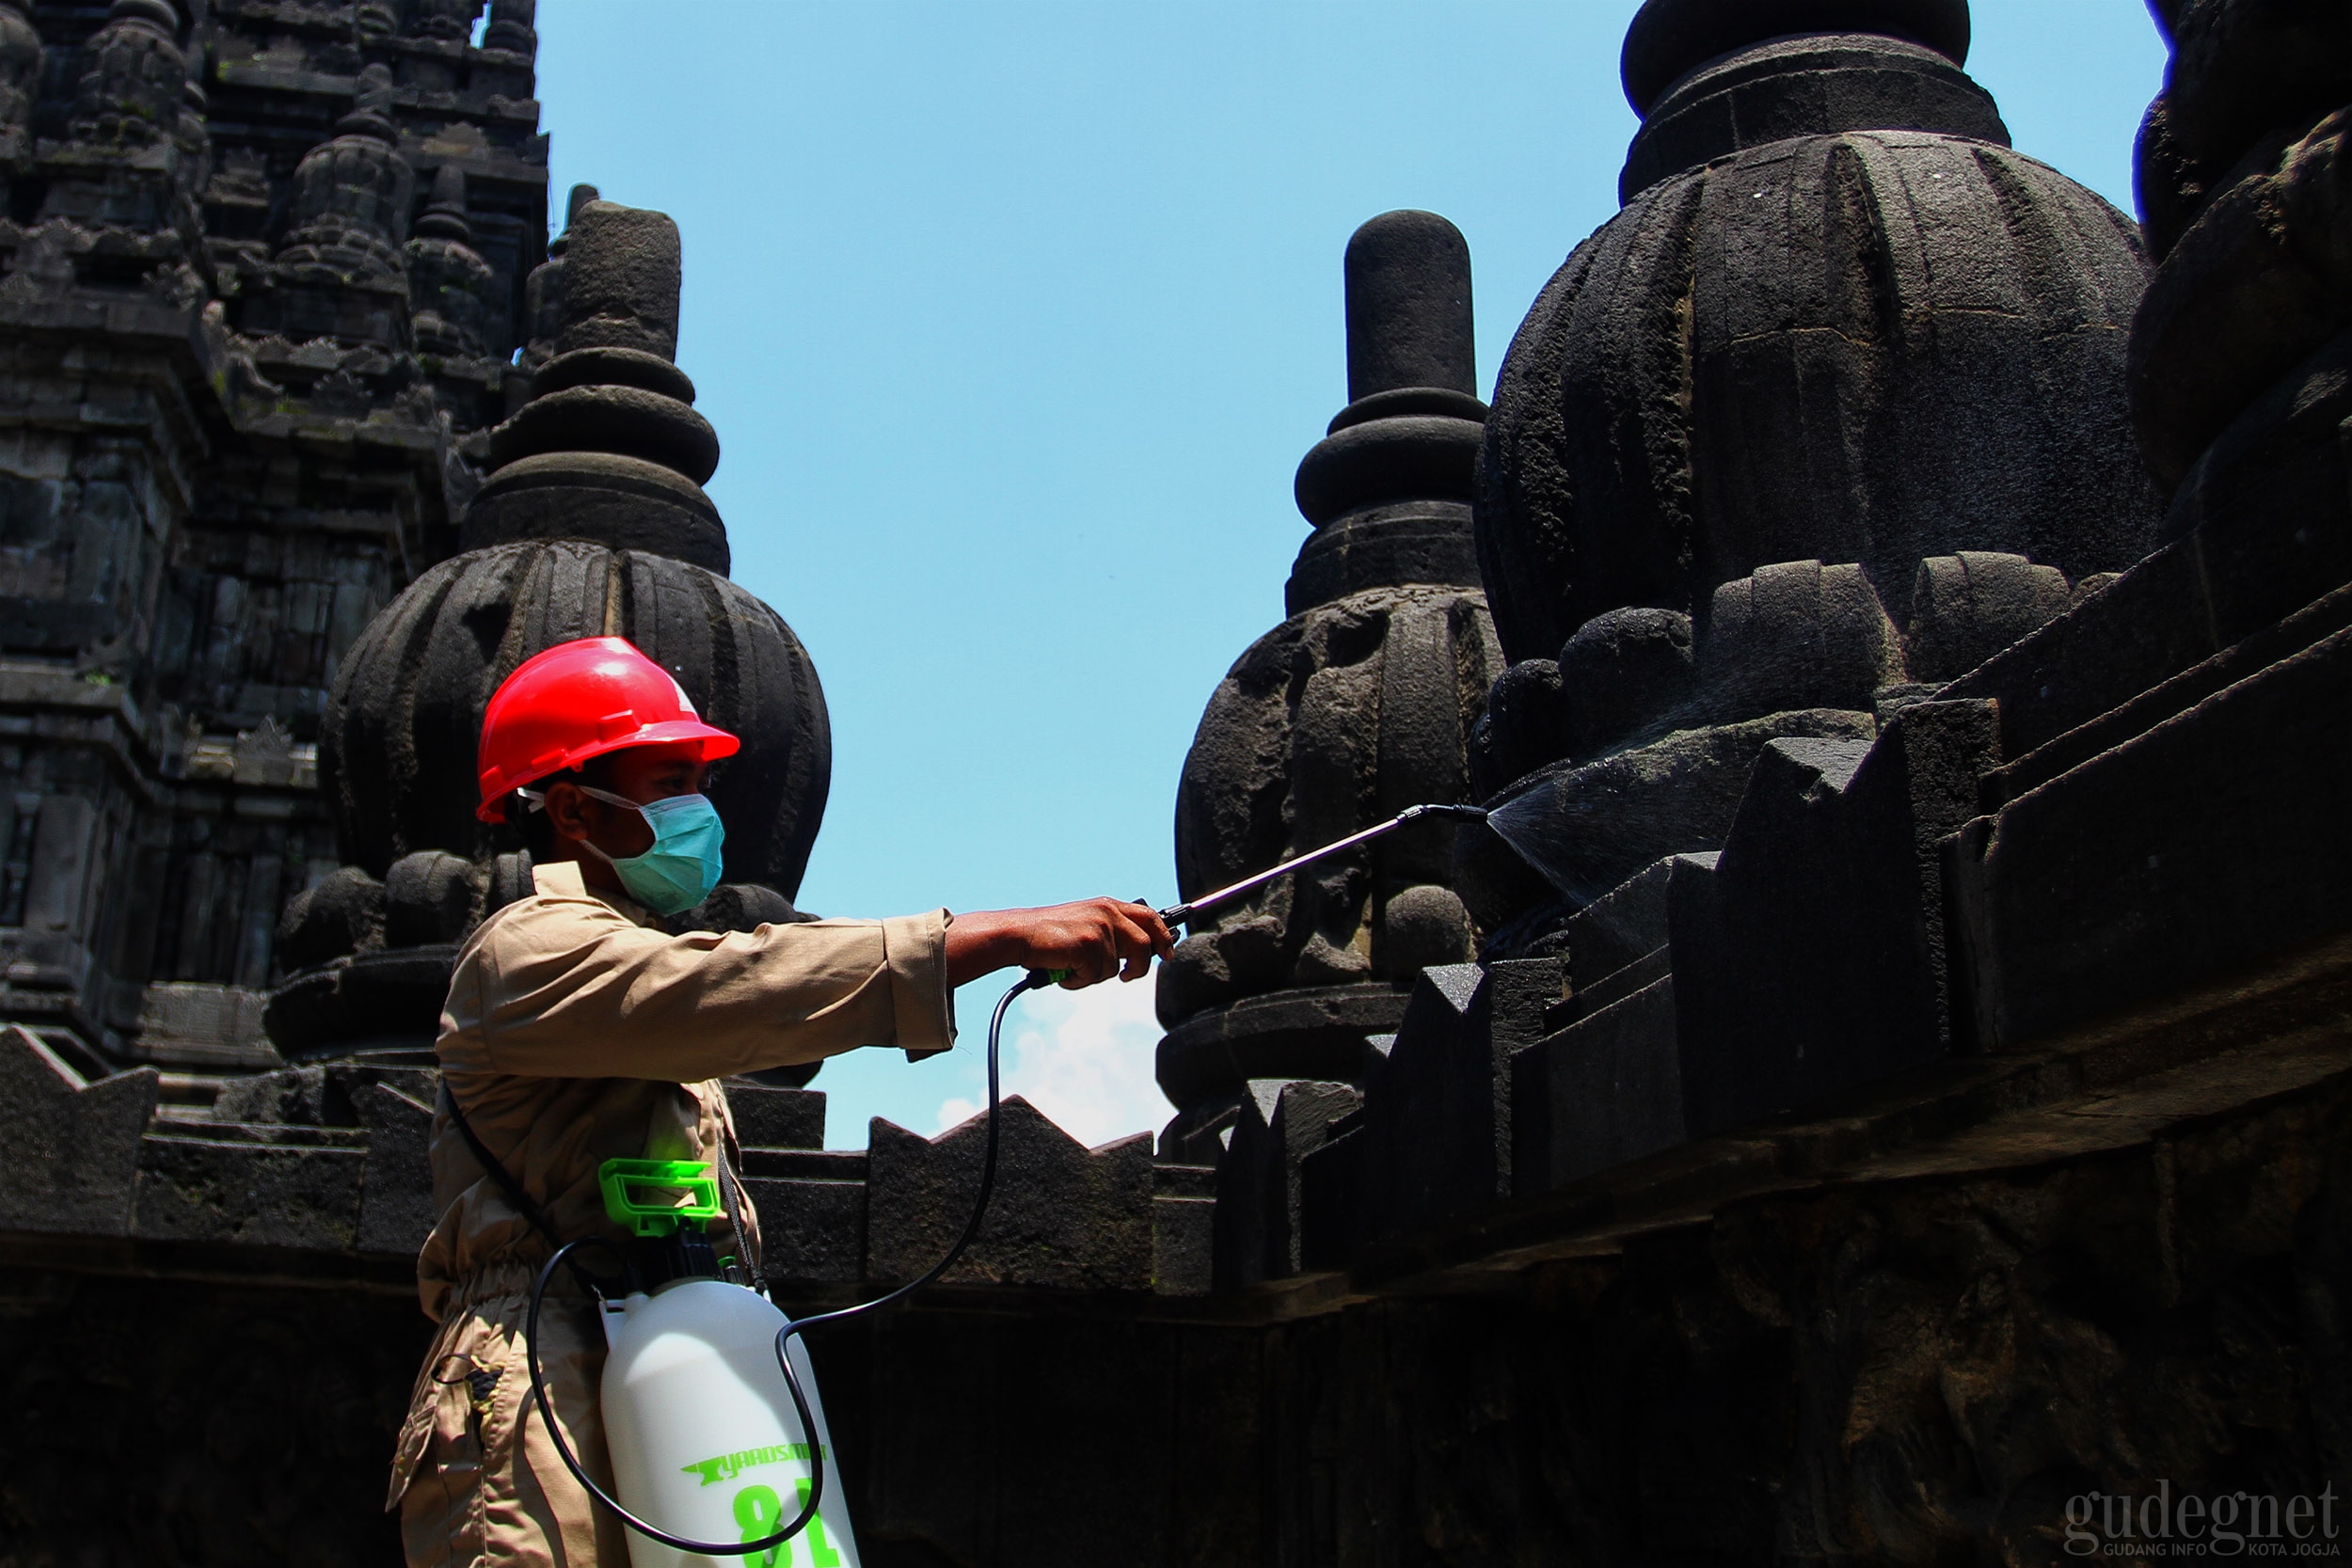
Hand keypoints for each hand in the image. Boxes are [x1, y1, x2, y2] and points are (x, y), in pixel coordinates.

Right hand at [944, 898, 1173, 987]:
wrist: (1018, 934)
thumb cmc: (1047, 936)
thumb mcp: (1084, 925)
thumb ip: (1109, 933)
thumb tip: (1136, 956)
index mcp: (1108, 905)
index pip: (1150, 916)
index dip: (1163, 936)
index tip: (1167, 952)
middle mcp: (1108, 913)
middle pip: (1145, 944)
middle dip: (1140, 966)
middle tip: (1128, 977)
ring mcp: (1100, 928)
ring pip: (1115, 968)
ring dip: (1093, 977)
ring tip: (1071, 969)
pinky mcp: (1090, 945)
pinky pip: (1096, 977)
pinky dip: (1078, 981)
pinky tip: (1063, 971)